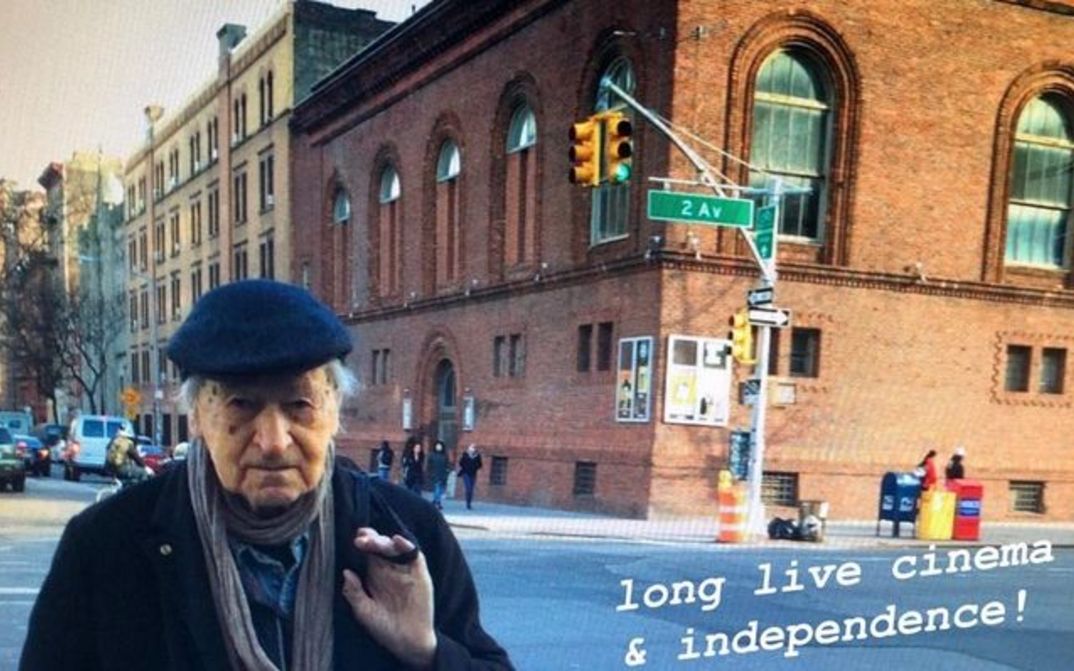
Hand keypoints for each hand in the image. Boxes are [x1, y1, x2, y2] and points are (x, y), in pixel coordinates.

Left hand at [342, 528, 435, 669]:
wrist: (407, 642)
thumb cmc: (383, 628)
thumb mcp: (363, 612)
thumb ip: (354, 593)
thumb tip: (345, 572)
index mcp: (375, 575)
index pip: (368, 552)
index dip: (362, 543)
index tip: (355, 540)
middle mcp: (389, 569)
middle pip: (380, 546)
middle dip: (371, 539)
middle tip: (360, 540)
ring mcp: (405, 570)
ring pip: (395, 547)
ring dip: (385, 541)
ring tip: (373, 541)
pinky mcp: (420, 574)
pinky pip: (415, 555)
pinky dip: (408, 546)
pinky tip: (398, 541)